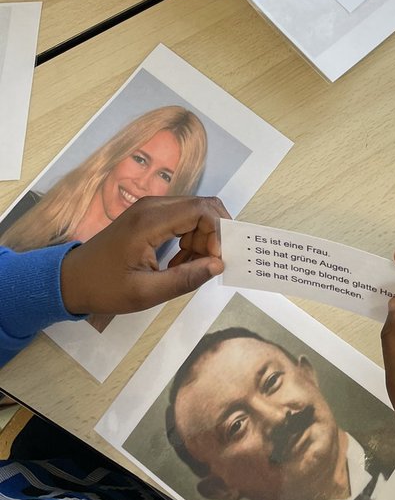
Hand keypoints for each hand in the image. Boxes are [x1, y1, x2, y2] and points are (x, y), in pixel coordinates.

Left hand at [60, 196, 227, 315]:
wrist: (70, 280)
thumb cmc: (105, 288)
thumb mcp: (145, 293)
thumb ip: (184, 279)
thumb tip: (218, 264)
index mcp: (150, 221)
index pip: (201, 210)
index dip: (217, 233)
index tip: (215, 261)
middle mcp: (152, 206)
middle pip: (202, 206)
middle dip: (214, 235)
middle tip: (208, 263)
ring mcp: (149, 207)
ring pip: (195, 211)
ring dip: (202, 238)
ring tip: (190, 266)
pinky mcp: (148, 214)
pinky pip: (182, 217)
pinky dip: (190, 237)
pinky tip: (180, 260)